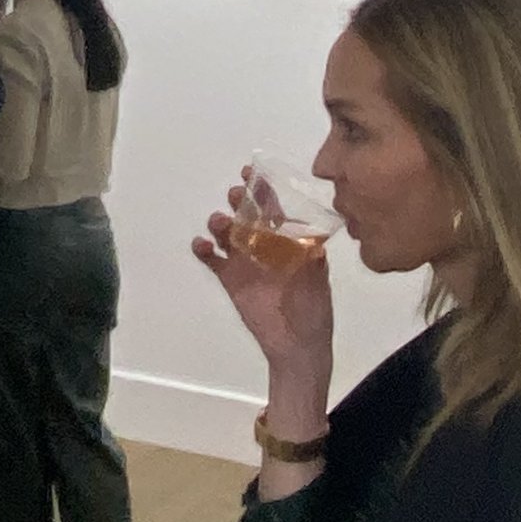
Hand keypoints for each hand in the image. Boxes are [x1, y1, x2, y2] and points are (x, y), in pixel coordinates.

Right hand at [192, 195, 334, 389]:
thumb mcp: (319, 283)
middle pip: (247, 216)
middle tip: (236, 194)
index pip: (274, 210)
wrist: (297, 347)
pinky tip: (202, 245)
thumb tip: (314, 240)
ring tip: (220, 223)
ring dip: (221, 223)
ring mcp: (245, 263)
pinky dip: (204, 250)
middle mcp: (265, 247)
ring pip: (227, 234)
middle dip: (240, 201)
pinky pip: (213, 261)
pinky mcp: (231, 281)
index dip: (264, 191)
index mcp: (288, 243)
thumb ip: (313, 261)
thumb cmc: (313, 312)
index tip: (252, 174)